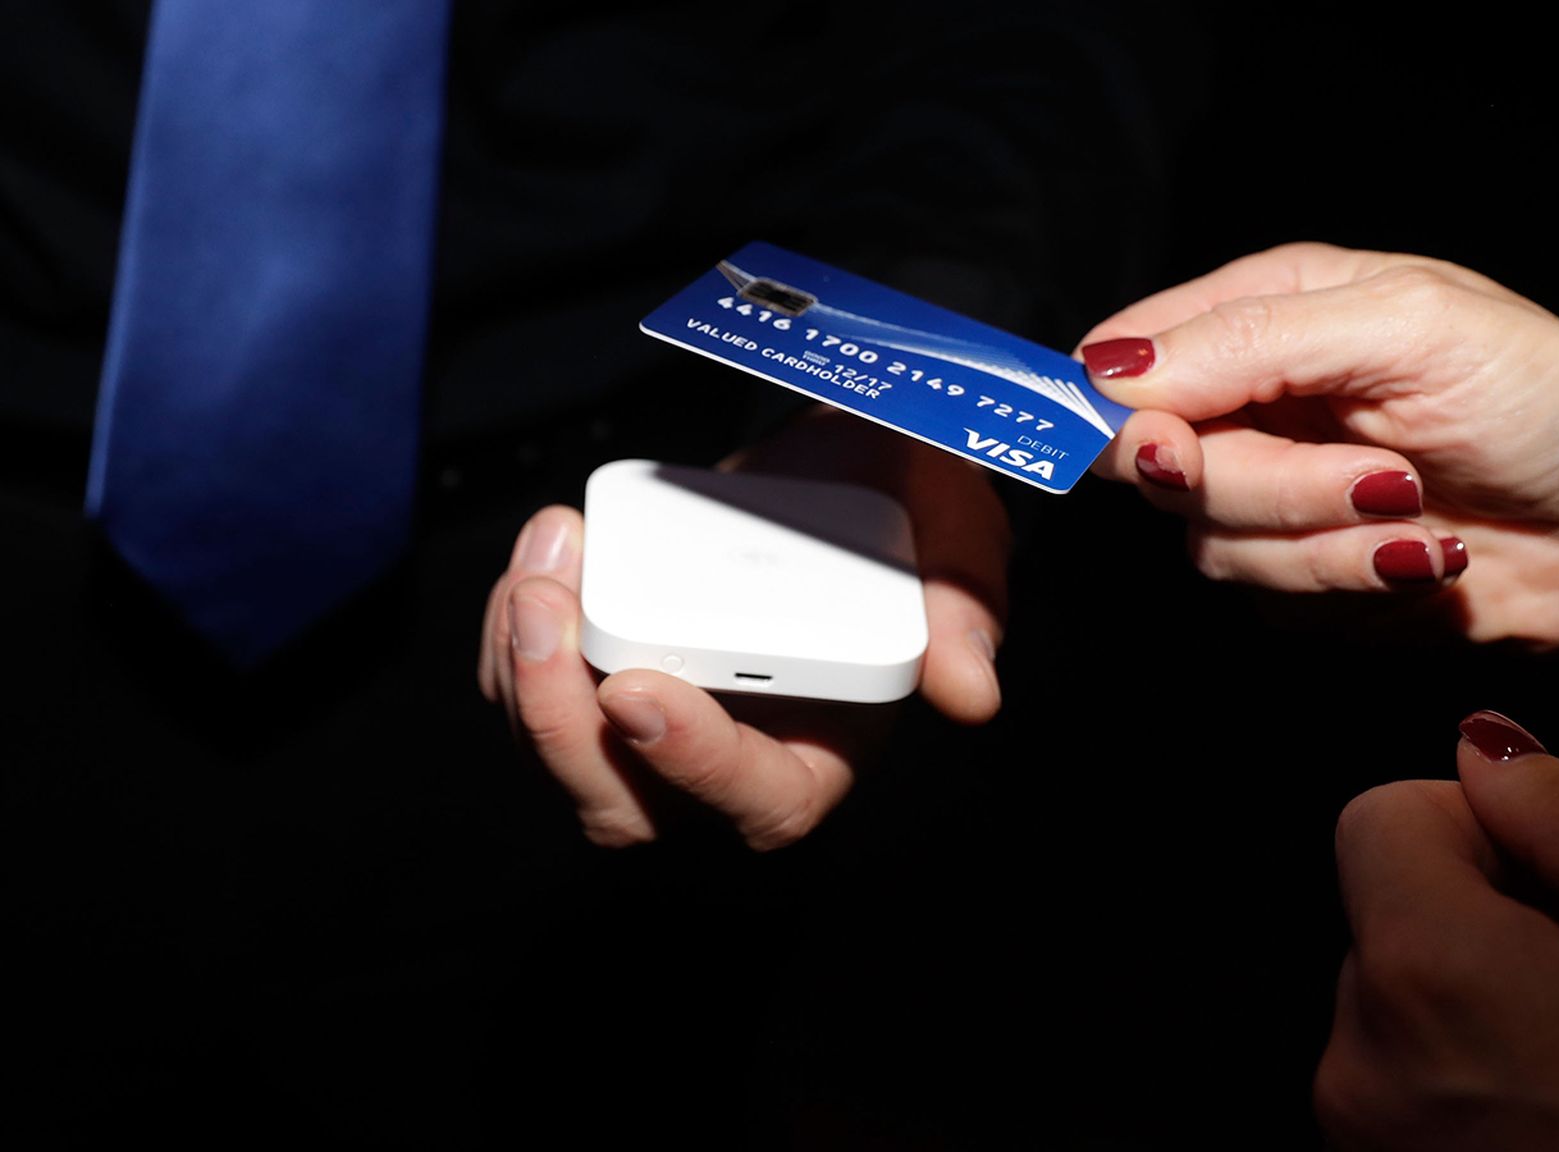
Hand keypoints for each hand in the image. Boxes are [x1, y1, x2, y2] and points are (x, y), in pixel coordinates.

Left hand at [478, 407, 1007, 848]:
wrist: (839, 465)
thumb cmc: (909, 509)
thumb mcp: (956, 537)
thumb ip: (964, 607)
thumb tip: (971, 692)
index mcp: (825, 752)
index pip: (756, 798)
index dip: (692, 763)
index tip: (636, 689)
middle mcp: (729, 761)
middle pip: (623, 806)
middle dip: (560, 720)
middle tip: (545, 605)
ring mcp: (654, 723)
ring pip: (557, 751)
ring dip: (523, 664)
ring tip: (546, 556)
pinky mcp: (602, 674)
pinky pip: (529, 688)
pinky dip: (515, 629)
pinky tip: (547, 546)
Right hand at [1082, 243, 1558, 641]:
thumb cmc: (1550, 399)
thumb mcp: (1410, 326)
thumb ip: (1253, 340)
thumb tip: (1103, 370)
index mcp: (1267, 312)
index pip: (1122, 358)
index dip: (1123, 412)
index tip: (1177, 450)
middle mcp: (1253, 403)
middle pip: (1154, 468)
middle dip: (1272, 487)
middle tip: (1384, 478)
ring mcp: (1273, 497)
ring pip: (1211, 548)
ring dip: (1329, 546)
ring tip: (1426, 516)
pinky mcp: (1303, 581)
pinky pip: (1270, 607)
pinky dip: (1355, 591)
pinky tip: (1429, 561)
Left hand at [1315, 711, 1558, 1150]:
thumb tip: (1488, 749)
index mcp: (1430, 978)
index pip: (1378, 816)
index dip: (1477, 827)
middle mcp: (1361, 1068)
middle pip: (1390, 916)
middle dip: (1489, 925)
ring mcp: (1367, 1149)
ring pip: (1402, 1008)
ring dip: (1486, 1013)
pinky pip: (1408, 1092)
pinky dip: (1475, 1086)